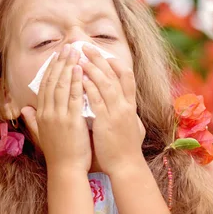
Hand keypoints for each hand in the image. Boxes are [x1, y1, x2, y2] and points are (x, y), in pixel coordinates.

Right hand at [21, 44, 91, 173]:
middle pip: (52, 81)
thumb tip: (24, 108)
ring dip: (68, 67)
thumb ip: (33, 120)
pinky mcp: (70, 121)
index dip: (51, 69)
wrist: (66, 170)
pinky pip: (72, 97)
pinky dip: (75, 82)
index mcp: (41, 114)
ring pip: (61, 86)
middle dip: (60, 62)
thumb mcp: (42, 135)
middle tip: (68, 47)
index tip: (57, 56)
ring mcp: (58, 116)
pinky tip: (80, 70)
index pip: (44, 86)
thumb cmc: (58, 154)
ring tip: (75, 52)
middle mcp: (47, 112)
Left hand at [79, 44, 145, 175]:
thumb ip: (129, 117)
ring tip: (79, 57)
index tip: (104, 53)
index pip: (126, 77)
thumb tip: (129, 110)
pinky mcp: (106, 121)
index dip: (115, 63)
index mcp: (130, 106)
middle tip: (85, 46)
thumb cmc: (125, 151)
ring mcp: (117, 112)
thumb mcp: (133, 129)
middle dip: (99, 58)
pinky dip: (88, 87)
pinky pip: (96, 99)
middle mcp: (125, 105)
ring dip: (92, 68)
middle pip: (114, 74)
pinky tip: (79, 78)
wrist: (126, 167)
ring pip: (105, 83)